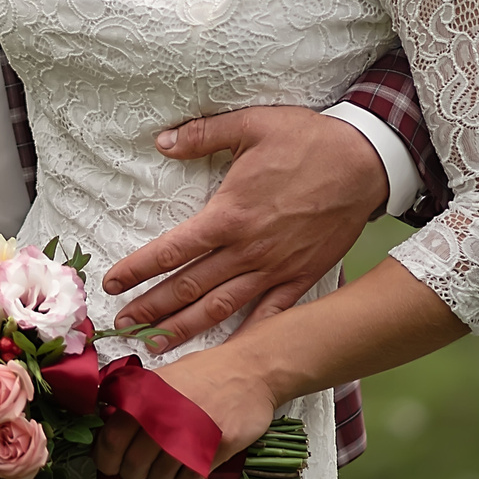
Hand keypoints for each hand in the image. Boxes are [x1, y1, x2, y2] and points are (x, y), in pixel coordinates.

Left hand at [91, 348, 278, 478]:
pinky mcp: (216, 451)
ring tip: (169, 460)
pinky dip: (184, 477)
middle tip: (139, 467)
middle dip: (133, 472)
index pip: (112, 441)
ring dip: (160, 476)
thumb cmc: (204, 374)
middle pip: (134, 466)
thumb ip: (134, 402)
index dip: (106, 458)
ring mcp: (191, 437)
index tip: (109, 464)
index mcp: (146, 398)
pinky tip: (190, 460)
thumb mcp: (161, 378)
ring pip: (160, 478)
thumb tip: (108, 426)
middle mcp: (165, 418)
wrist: (249, 371)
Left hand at [102, 107, 386, 349]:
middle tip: (122, 325)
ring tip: (157, 345)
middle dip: (152, 308)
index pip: (172, 249)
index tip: (112, 283)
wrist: (365, 162)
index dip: (138, 268)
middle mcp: (248, 250)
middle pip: (189, 287)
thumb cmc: (308, 140)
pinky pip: (271, 315)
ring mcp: (276, 269)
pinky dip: (249, 336)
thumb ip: (204, 135)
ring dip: (186, 328)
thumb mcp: (252, 124)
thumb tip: (163, 141)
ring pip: (222, 307)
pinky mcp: (302, 277)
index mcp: (230, 215)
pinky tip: (230, 355)